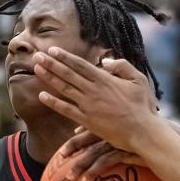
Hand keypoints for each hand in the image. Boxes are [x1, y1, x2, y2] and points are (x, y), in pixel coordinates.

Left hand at [32, 49, 163, 152]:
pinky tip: (41, 96)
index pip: (80, 64)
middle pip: (68, 73)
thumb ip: (122, 67)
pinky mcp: (87, 121)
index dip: (65, 56)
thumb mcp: (138, 80)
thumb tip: (105, 61)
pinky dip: (53, 102)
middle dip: (51, 63)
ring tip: (36, 68)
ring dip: (49, 78)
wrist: (142, 131)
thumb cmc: (143, 106)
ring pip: (64, 89)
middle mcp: (93, 90)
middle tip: (37, 55)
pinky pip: (66, 110)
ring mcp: (88, 106)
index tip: (52, 49)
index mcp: (105, 79)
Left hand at [57, 121, 179, 180]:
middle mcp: (117, 129)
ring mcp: (121, 141)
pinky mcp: (127, 152)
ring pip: (95, 152)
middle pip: (89, 138)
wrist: (178, 142)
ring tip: (71, 180)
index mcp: (118, 120)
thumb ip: (129, 135)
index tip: (69, 144)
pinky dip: (95, 171)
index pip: (94, 124)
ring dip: (81, 166)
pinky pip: (106, 162)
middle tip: (61, 159)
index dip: (80, 135)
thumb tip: (119, 146)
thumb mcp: (144, 132)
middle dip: (74, 148)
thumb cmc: (163, 137)